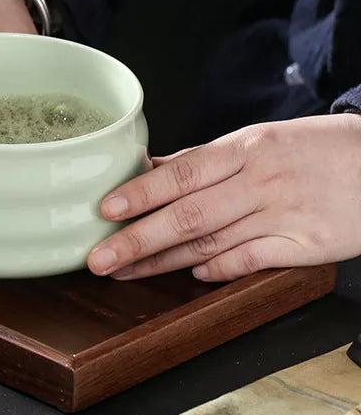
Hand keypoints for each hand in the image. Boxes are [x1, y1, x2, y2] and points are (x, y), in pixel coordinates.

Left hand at [87, 114, 360, 280]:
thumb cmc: (315, 148)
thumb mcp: (259, 140)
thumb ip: (204, 160)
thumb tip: (149, 168)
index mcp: (246, 149)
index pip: (182, 173)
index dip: (141, 193)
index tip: (105, 209)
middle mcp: (261, 181)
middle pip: (189, 214)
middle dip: (138, 239)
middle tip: (99, 258)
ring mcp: (285, 215)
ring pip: (212, 242)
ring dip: (163, 261)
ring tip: (125, 272)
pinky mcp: (308, 245)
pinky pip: (253, 260)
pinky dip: (218, 269)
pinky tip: (191, 274)